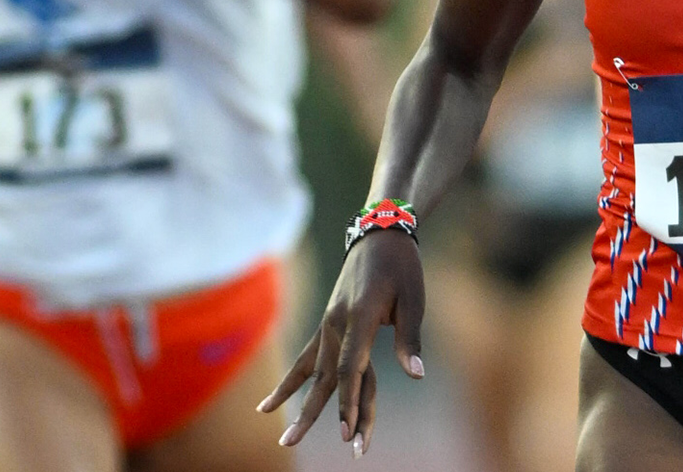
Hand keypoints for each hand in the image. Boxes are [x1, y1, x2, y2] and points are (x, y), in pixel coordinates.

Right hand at [258, 230, 425, 456]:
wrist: (379, 235)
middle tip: (317, 446)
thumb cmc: (402, 267)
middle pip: (332, 378)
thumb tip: (416, 375)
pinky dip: (290, 384)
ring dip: (303, 408)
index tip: (350, 433)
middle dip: (328, 415)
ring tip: (285, 440)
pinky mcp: (326, 326)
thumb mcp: (414, 298)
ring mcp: (328, 325)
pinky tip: (266, 407)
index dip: (350, 402)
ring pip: (315, 375)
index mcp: (362, 316)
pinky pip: (304, 360)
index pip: (352, 368)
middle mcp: (338, 324)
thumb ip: (410, 339)